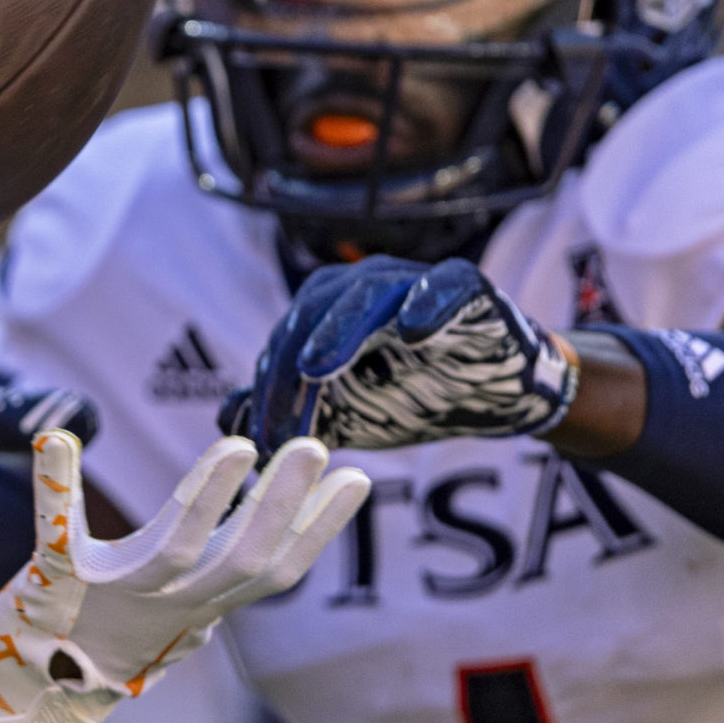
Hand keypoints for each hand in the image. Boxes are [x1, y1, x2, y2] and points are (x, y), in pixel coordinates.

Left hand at [0, 429, 367, 722]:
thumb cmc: (115, 629)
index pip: (274, 570)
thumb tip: (273, 520)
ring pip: (172, 549)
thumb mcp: (181, 600)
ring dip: (207, 498)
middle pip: (238, 559)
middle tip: (311, 449)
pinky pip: (54, 527)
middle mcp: (166, 603)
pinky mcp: (52, 581)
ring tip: (238, 446)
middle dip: (278, 505)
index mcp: (201, 603)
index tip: (357, 480)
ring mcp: (111, 593)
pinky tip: (54, 437)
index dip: (317, 530)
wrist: (36, 686)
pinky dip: (54, 482)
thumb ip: (221, 562)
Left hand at [223, 256, 576, 453]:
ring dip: (341, 328)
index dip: (269, 391)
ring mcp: (415, 280)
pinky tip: (413, 329)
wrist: (495, 395)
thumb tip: (227, 420)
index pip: (286, 342)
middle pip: (315, 313)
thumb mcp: (347, 414)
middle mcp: (366, 285)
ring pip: (368, 293)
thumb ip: (293, 411)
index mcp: (331, 309)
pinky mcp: (468, 285)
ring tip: (317, 366)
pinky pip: (446, 284)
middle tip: (279, 417)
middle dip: (291, 366)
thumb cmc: (415, 395)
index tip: (261, 443)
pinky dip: (428, 300)